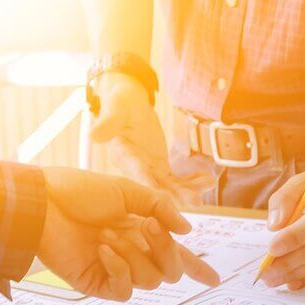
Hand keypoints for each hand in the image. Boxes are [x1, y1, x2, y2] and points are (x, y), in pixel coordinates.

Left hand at [39, 166, 219, 299]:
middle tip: (147, 226)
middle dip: (165, 249)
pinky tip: (101, 250)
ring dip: (133, 254)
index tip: (215, 280)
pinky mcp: (96, 283)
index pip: (175, 253)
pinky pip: (123, 290)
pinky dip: (118, 268)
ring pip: (150, 281)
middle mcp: (132, 252)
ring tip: (106, 233)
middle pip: (170, 271)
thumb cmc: (78, 191)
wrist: (42, 204)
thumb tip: (188, 232)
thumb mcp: (126, 190)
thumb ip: (160, 208)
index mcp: (141, 230)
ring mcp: (115, 269)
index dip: (197, 267)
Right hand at [90, 72, 211, 207]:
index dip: (149, 185)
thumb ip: (108, 122)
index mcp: (123, 157)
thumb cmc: (120, 101)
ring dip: (189, 190)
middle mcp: (135, 169)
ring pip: (169, 187)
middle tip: (195, 203)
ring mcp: (148, 171)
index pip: (136, 173)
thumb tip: (94, 135)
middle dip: (176, 196)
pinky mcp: (159, 169)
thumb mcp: (115, 108)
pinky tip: (210, 180)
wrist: (128, 103)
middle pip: (156, 186)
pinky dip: (192, 180)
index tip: (162, 198)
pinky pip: (176, 179)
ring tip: (209, 187)